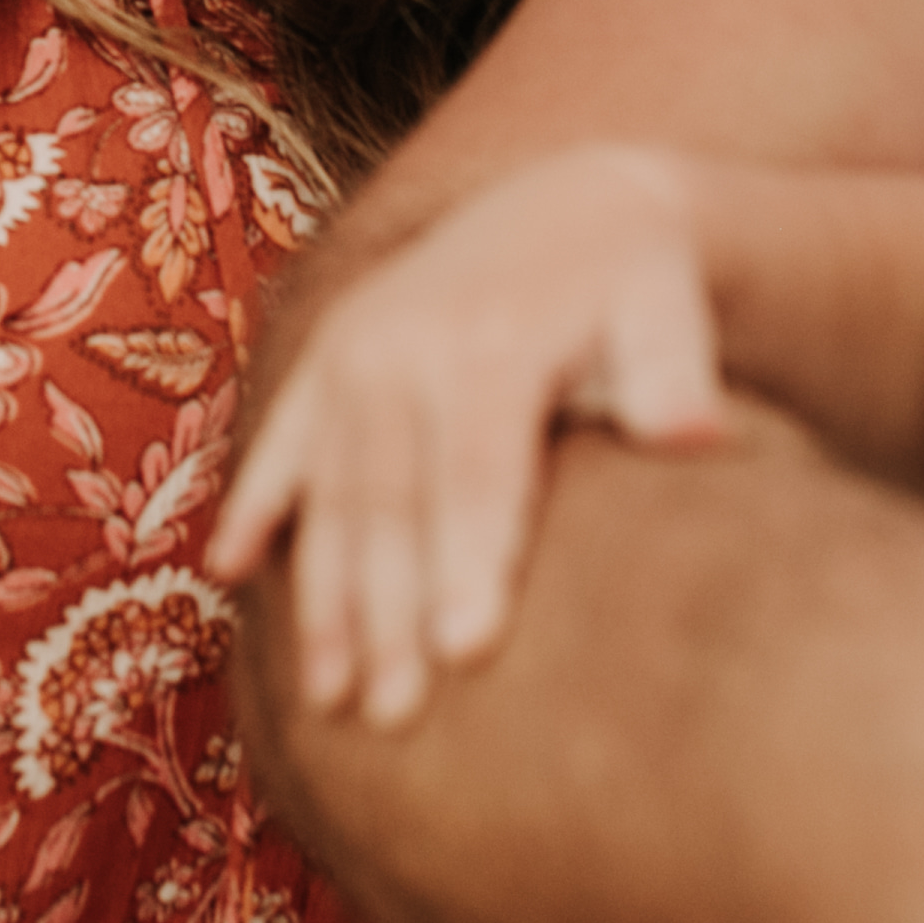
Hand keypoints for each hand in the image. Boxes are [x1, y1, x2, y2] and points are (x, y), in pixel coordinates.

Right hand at [209, 143, 729, 723]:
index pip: (477, 472)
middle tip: (392, 716)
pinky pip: (278, 444)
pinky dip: (251, 507)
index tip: (463, 654)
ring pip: (331, 493)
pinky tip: (224, 573)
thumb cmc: (638, 290)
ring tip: (328, 699)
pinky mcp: (325, 360)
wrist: (569, 206)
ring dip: (324, 596)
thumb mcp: (670, 311)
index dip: (468, 561)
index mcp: (492, 343)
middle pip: (393, 499)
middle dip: (388, 613)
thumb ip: (676, 374)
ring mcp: (353, 352)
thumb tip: (699, 437)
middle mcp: (404, 344)